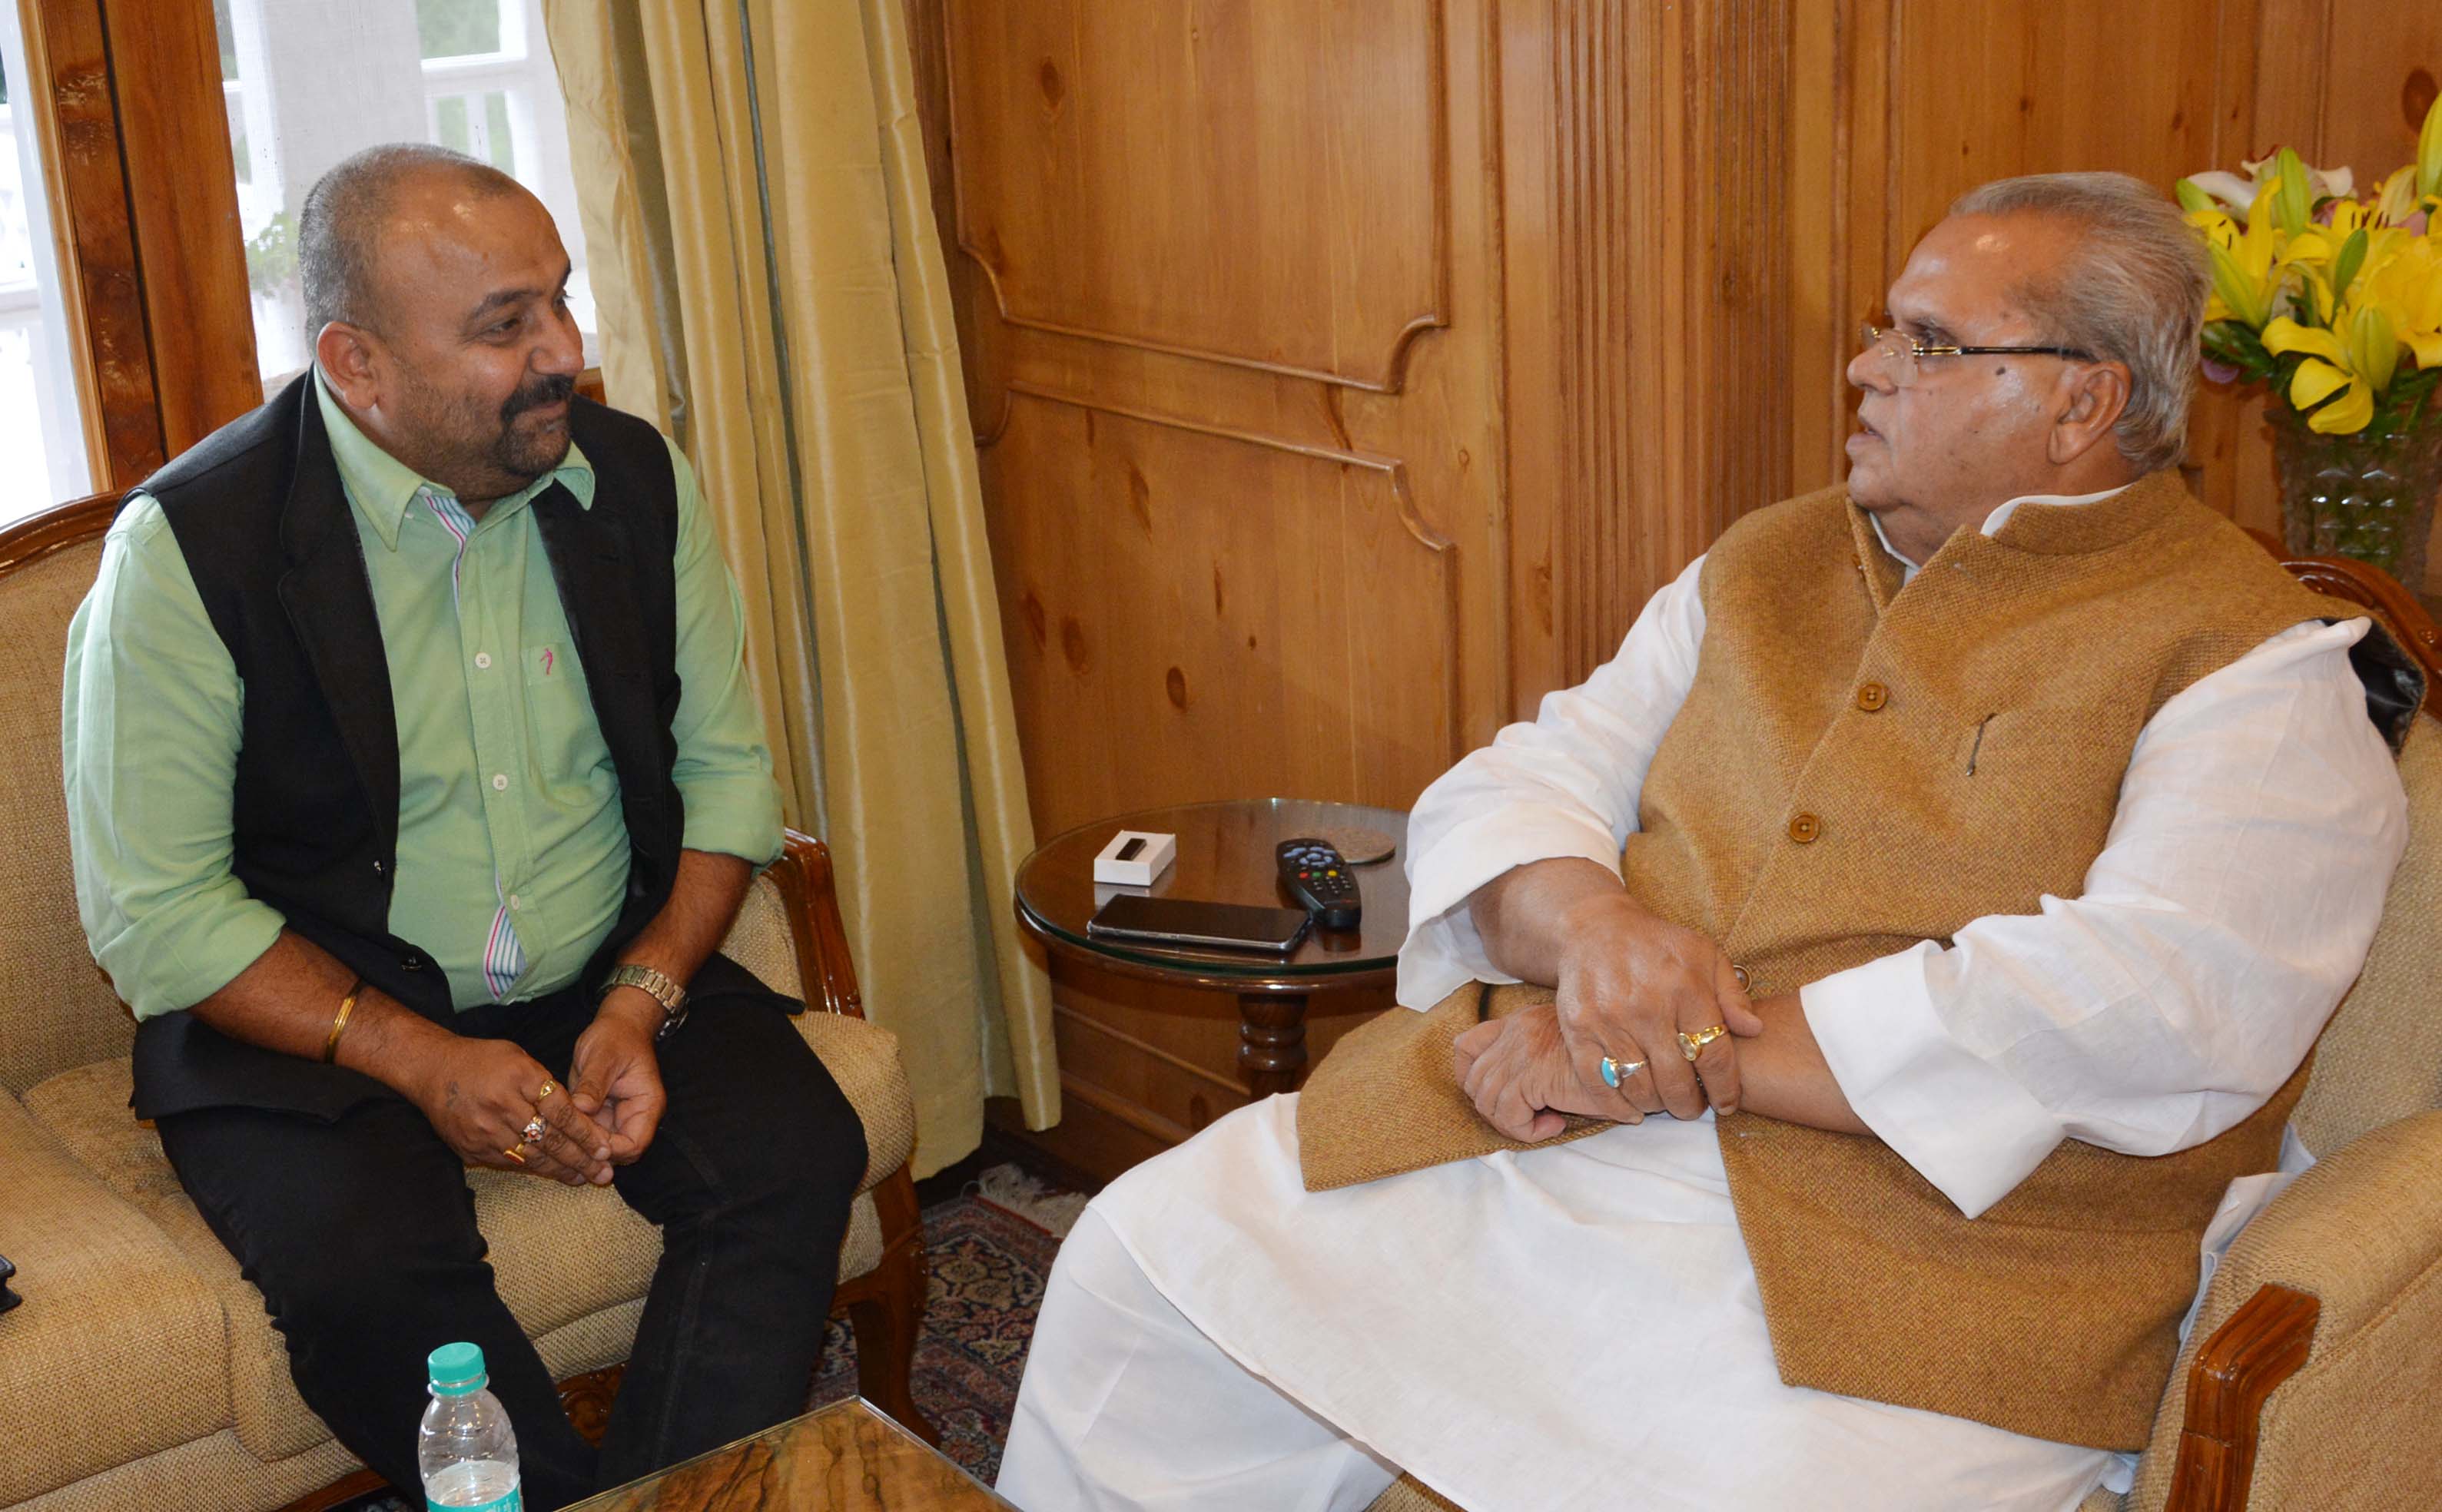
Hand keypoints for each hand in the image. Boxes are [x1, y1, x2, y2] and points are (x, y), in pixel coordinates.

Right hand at [410, 1036, 611, 1185]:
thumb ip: (547, 1086)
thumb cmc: (482, 1060)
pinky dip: (535, 1169)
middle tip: (605, 1173)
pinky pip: (510, 1163)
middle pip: (550, 1139)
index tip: (606, 1148)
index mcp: (519, 1078)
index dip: (586, 1133)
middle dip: (581, 1159)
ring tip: (585, 1178)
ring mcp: (484, 1131)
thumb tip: (577, 1116)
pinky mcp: (471, 1149)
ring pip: (531, 1157)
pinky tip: (554, 1173)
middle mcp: (501, 1106)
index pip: (561, 1112)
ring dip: (561, 1170)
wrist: (431, 1070)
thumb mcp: (520, 1059)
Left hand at [571, 988, 667, 1164]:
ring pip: (599, 1147)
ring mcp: (616, 1118)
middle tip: (562, 1143)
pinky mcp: (599, 1115)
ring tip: (554, 1139)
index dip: (609, 1150)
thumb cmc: (615, 1037)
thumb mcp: (603, 1056)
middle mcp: (634, 1117)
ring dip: (579, 1146)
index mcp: (646, 1105)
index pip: (634, 1145)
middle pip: (617, 1153)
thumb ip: (593, 1084)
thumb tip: (580, 1110)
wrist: (617, 1025)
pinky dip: (572, 1135)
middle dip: (591, 1153)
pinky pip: (586, 1134)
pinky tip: (552, 1132)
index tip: (581, 1140)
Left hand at [1451, 1002, 1623, 1140]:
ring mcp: (1521, 1050)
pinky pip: (1507, 1113)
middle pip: (1471, 1078)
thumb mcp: (1566, 1054)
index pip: (1465, 1045)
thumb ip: (1536, 1065)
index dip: (1469, 1078)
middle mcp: (1515, 1031)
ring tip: (1544, 1124)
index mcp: (1520, 1022)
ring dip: (1511, 1123)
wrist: (1639, 1057)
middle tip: (1527, 1120)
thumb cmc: (1612, 1060)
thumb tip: (1520, 1103)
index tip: (1494, 1098)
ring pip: (1485, 1099)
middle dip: (1492, 1109)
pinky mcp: (1533, 1074)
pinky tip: (1556, 1125)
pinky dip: (1525, 1130)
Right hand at [1549, 892, 1763, 1120]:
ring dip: (1657, 1106)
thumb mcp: (1705, 954)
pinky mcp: (1578, 1030)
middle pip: (1676, 1080)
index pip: (1713, 1056)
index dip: (1725, 1088)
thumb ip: (1732, 994)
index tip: (1727, 1103)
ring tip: (1665, 1102)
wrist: (1593, 928)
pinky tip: (1632, 1112)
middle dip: (1690, 1105)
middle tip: (1694, 1108)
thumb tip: (1754, 1030)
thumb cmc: (1657, 944)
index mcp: (1685, 988)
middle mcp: (1647, 1007)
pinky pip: (1598, 1083)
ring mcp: (1609, 1020)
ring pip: (1639, 1087)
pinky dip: (1616, 1107)